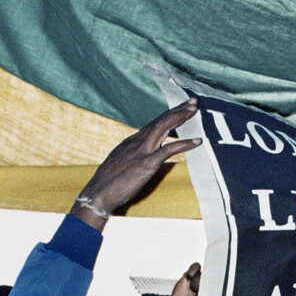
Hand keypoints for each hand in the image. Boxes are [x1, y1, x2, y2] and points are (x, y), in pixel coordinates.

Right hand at [71, 100, 200, 228]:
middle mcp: (137, 142)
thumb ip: (130, 159)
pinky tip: (197, 141)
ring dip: (180, 117)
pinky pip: (169, 150)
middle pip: (160, 120)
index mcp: (132, 142)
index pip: (153, 124)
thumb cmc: (107, 184)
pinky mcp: (147, 163)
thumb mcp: (119, 165)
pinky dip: (185, 143)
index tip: (180, 108)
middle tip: (193, 101)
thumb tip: (136, 160)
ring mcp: (143, 151)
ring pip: (164, 127)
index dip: (168, 115)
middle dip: (177, 109)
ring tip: (194, 110)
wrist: (99, 193)